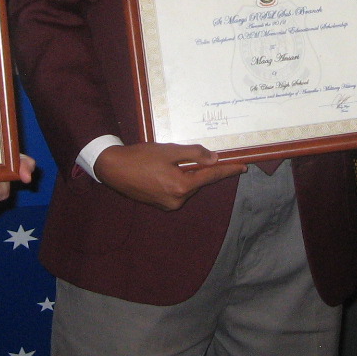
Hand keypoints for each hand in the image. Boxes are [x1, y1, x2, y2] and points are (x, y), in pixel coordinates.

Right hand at [93, 143, 245, 211]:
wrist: (113, 169)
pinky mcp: (160, 204)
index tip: (243, 167)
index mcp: (181, 187)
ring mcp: (168, 204)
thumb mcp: (169, 151)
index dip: (228, 170)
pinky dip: (177, 180)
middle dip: (200, 169)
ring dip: (187, 174)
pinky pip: (177, 190)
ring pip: (187, 186)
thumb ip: (193, 154)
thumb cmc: (140, 157)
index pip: (211, 176)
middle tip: (195, 155)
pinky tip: (164, 169)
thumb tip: (214, 159)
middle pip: (198, 182)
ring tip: (170, 160)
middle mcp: (177, 200)